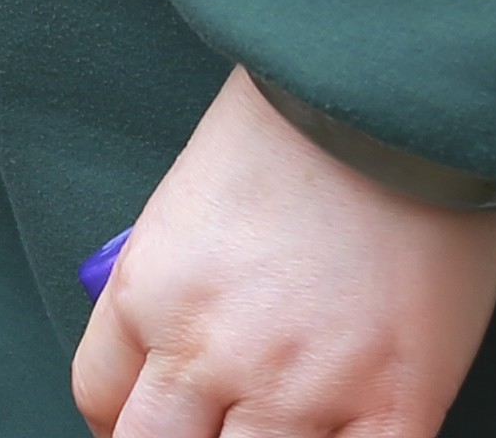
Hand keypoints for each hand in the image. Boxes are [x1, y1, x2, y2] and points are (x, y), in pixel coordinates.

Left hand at [70, 65, 495, 437]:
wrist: (394, 91)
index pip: (100, 399)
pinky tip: (346, 433)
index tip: (151, 416)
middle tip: (212, 422)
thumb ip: (178, 277)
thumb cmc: (298, 120)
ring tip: (282, 419)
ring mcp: (303, 389)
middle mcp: (210, 353)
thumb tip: (176, 337)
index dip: (122, 420)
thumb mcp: (191, 198)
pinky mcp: (395, 405)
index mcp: (150, 293)